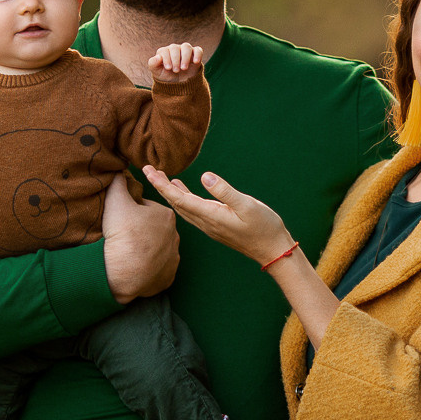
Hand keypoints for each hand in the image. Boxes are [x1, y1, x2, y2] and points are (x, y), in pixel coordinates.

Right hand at [103, 173, 179, 300]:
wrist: (125, 274)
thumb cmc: (123, 235)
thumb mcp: (116, 201)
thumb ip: (118, 183)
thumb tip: (119, 172)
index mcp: (167, 215)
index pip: (146, 208)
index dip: (131, 212)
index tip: (121, 219)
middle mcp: (175, 236)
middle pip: (152, 228)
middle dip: (140, 230)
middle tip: (122, 235)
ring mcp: (173, 258)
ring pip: (156, 249)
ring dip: (144, 248)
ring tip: (127, 251)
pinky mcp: (168, 277)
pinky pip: (157, 269)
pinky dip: (147, 267)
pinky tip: (135, 266)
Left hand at [140, 166, 290, 265]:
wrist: (273, 250)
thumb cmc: (264, 227)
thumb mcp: (247, 205)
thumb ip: (225, 191)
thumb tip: (205, 176)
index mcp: (211, 215)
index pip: (179, 199)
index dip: (162, 185)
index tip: (148, 171)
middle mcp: (206, 222)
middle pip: (176, 203)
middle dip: (160, 186)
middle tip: (147, 169)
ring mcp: (210, 225)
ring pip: (182, 207)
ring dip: (169, 192)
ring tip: (160, 177)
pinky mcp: (216, 225)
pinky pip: (191, 210)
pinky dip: (182, 198)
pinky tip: (182, 190)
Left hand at [147, 42, 204, 83]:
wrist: (178, 84)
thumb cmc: (166, 76)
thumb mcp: (156, 72)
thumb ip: (153, 64)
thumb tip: (158, 57)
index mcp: (164, 52)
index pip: (165, 50)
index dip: (167, 59)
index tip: (168, 68)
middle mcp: (175, 49)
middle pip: (175, 48)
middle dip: (175, 60)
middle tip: (176, 71)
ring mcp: (185, 51)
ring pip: (186, 47)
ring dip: (185, 57)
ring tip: (184, 68)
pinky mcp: (195, 55)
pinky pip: (198, 50)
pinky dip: (197, 54)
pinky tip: (195, 62)